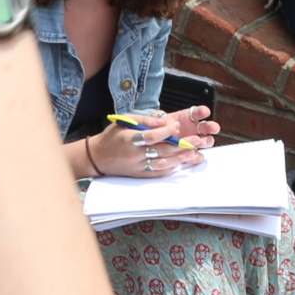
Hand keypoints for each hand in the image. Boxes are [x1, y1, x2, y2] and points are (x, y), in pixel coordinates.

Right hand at [88, 106, 214, 177]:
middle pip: (161, 151)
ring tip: (193, 152)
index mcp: (128, 139)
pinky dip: (171, 167)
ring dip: (179, 158)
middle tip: (196, 140)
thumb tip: (164, 120)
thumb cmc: (112, 136)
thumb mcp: (124, 121)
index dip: (166, 131)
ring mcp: (137, 167)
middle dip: (180, 145)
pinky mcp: (139, 175)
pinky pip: (158, 173)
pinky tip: (181, 161)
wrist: (98, 157)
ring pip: (162, 163)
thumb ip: (144, 119)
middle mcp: (133, 154)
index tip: (176, 125)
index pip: (151, 136)